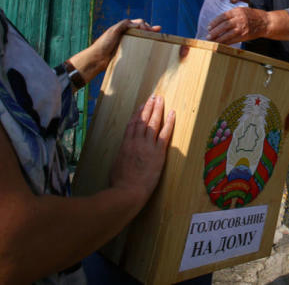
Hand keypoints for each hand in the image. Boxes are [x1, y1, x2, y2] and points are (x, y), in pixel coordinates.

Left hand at [70, 19, 161, 82]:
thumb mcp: (114, 30)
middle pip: (141, 30)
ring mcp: (127, 43)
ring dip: (149, 37)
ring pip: (141, 38)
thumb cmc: (103, 44)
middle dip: (150, 29)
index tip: (150, 30)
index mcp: (123, 28)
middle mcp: (126, 34)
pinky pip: (138, 47)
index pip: (138, 23)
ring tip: (157, 37)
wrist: (97, 59)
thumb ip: (125, 24)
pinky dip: (144, 46)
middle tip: (157, 32)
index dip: (145, 25)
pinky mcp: (127, 52)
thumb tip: (140, 23)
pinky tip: (150, 46)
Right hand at [109, 94, 174, 208]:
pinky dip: (169, 122)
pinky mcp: (158, 152)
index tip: (141, 106)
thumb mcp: (116, 166)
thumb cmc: (119, 184)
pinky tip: (172, 113)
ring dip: (157, 109)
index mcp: (125, 145)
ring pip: (153, 123)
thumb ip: (121, 157)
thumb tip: (124, 155)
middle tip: (153, 97)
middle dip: (148, 107)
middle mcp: (136, 142)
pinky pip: (165, 133)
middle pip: (143, 120)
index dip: (137, 114)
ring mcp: (147, 146)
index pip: (132, 125)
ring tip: (160, 100)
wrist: (127, 192)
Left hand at [207, 7, 269, 44]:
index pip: (222, 16)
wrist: (266, 22)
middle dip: (214, 31)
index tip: (209, 27)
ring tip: (212, 40)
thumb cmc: (253, 16)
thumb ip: (232, 14)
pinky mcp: (244, 35)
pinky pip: (233, 40)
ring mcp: (242, 28)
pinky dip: (226, 42)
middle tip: (208, 35)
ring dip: (218, 38)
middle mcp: (239, 19)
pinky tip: (221, 44)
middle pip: (223, 26)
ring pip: (227, 34)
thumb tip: (220, 21)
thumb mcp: (243, 10)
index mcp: (237, 11)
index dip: (214, 22)